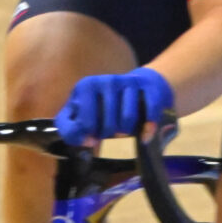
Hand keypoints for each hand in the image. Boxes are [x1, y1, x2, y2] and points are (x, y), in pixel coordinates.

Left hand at [53, 67, 174, 147]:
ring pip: (128, 119)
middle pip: (108, 124)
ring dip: (128, 133)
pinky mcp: (149, 87)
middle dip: (110, 137)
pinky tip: (142, 134)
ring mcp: (129, 82)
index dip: (89, 138)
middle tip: (109, 138)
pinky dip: (147, 130)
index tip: (92, 140)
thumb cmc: (106, 103)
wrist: (139, 84)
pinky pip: (149, 114)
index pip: (85, 123)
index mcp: (87, 86)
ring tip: (124, 134)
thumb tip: (86, 141)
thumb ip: (71, 128)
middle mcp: (107, 81)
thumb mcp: (82, 110)